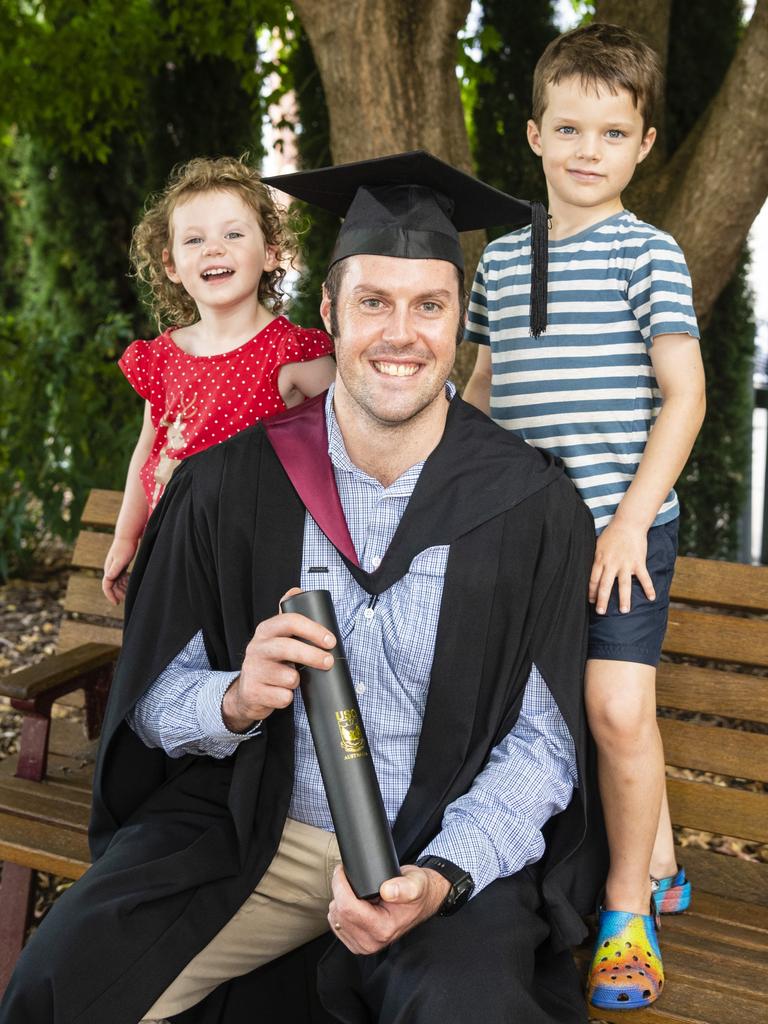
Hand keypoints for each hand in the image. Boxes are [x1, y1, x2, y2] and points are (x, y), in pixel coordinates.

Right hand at [102, 536, 139, 605]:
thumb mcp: (121, 559)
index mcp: (109, 569)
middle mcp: (110, 569)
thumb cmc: (125, 547)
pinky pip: (121, 576)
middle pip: (112, 585)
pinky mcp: (120, 564)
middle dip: (117, 594)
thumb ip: (114, 569)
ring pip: (117, 582)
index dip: (110, 595)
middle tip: (125, 600)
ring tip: (128, 594)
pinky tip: (130, 584)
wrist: (127, 536)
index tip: (116, 603)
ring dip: (121, 589)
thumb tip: (108, 578)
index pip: (106, 586)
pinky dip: (125, 582)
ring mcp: (115, 567)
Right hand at [221, 588, 336, 731]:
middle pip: (288, 647)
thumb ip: (288, 617)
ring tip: (294, 680)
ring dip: (297, 681)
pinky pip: (282, 697)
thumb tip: (297, 590)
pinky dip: (288, 698)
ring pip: (288, 677)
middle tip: (329, 662)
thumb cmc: (270, 661)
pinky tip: (282, 693)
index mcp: (266, 630)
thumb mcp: (276, 637)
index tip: (331, 640)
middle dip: (313, 655)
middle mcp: (256, 647)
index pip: (290, 621)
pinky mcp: (254, 692)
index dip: (313, 629)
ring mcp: (253, 670)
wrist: (248, 692)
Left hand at [327, 864, 449, 954]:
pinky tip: (354, 902)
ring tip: (358, 892)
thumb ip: (405, 887)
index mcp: (383, 929)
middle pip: (338, 913)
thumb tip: (387, 891)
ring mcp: (363, 945)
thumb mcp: (416, 884)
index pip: (347, 908)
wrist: (421, 903)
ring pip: (334, 918)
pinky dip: (340, 909)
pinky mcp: (356, 943)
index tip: (343, 869)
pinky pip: (335, 923)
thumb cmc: (418, 892)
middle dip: (339, 890)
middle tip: (351, 877)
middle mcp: (371, 942)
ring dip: (339, 900)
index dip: (340, 884)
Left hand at [589, 520, 653, 614]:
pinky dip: (649, 588)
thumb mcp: (597, 546)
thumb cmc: (611, 535)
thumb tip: (587, 573)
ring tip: (624, 611)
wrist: (628, 523)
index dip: (591, 591)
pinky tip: (651, 598)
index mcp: (600, 560)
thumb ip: (595, 560)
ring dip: (624, 598)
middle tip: (601, 612)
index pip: (593, 579)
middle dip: (602, 600)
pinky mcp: (638, 562)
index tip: (590, 602)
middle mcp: (612, 563)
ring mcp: (626, 564)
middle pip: (605, 585)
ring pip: (624, 584)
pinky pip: (644, 577)